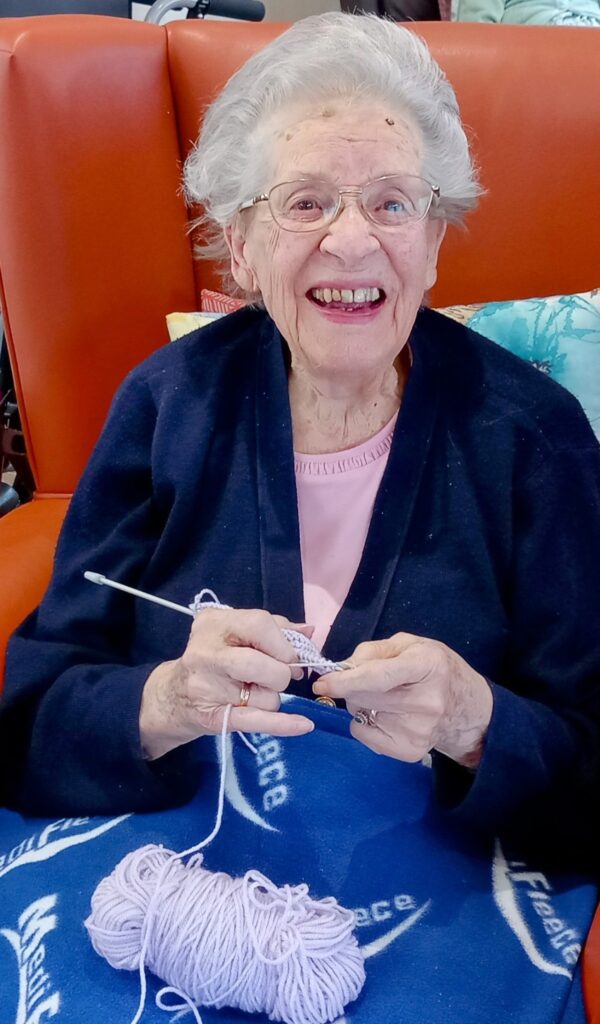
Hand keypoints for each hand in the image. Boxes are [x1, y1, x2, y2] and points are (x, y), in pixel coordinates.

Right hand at [140, 607, 313, 758]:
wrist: (173, 696)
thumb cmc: (214, 660)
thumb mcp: (236, 634)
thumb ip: (274, 629)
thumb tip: (309, 632)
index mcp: (214, 623)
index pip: (260, 623)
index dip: (283, 643)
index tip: (289, 657)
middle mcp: (205, 651)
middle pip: (263, 664)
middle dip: (281, 675)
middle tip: (276, 678)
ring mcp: (206, 685)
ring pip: (266, 696)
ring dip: (270, 699)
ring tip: (251, 694)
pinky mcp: (213, 715)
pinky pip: (257, 720)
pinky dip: (284, 724)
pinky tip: (303, 724)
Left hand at [313, 633, 492, 768]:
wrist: (469, 710)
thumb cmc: (436, 670)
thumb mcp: (411, 645)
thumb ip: (373, 652)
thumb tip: (342, 669)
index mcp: (426, 666)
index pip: (378, 676)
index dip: (345, 680)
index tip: (322, 683)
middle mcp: (425, 701)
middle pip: (364, 696)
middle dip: (351, 686)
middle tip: (366, 680)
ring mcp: (418, 730)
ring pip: (360, 714)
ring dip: (360, 703)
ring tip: (385, 698)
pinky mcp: (410, 752)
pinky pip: (363, 734)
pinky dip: (364, 723)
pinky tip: (387, 716)